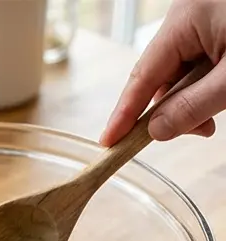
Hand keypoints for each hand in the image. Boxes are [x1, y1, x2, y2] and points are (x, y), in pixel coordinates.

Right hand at [102, 0, 225, 145]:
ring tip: (219, 113)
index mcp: (184, 21)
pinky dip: (210, 82)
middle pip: (162, 76)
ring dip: (196, 98)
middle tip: (202, 131)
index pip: (142, 77)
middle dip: (174, 109)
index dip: (123, 115)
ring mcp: (205, 16)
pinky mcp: (219, 22)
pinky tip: (225, 92)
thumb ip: (192, 108)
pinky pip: (203, 59)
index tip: (106, 145)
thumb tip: (155, 132)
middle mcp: (188, 14)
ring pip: (184, 70)